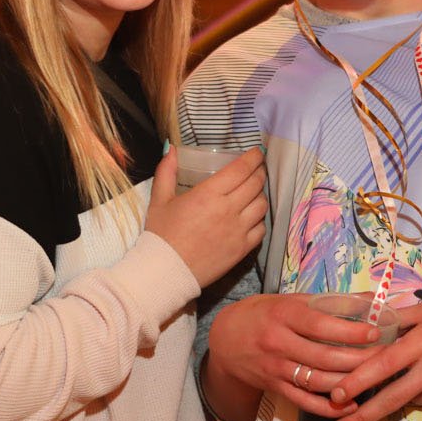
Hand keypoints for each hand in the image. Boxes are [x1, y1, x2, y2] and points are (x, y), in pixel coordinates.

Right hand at [146, 148, 268, 287]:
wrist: (166, 272)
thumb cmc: (161, 235)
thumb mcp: (159, 200)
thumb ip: (166, 172)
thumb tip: (171, 148)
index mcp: (208, 194)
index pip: (241, 169)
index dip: (253, 157)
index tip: (257, 152)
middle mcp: (228, 209)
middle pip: (256, 184)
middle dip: (259, 172)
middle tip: (256, 168)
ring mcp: (238, 230)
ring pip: (262, 205)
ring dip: (260, 194)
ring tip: (254, 192)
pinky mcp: (242, 249)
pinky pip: (261, 229)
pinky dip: (259, 219)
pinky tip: (251, 217)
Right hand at [208, 292, 383, 419]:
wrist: (225, 339)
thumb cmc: (264, 314)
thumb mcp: (290, 301)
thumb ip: (328, 302)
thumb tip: (369, 299)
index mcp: (283, 315)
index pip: (320, 325)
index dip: (349, 330)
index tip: (374, 332)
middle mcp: (278, 342)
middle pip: (324, 356)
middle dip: (358, 359)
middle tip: (386, 358)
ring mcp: (276, 368)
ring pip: (317, 381)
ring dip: (349, 383)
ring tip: (375, 380)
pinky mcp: (275, 387)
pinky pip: (305, 401)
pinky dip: (329, 407)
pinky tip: (351, 405)